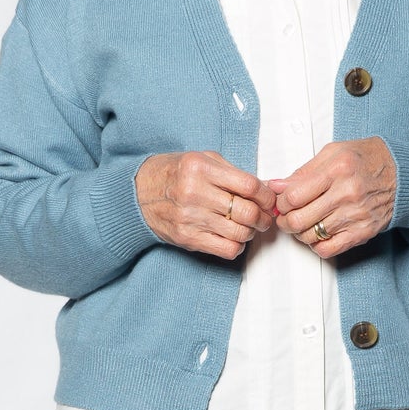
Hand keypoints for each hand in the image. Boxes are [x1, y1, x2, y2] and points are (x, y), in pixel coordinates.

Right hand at [135, 150, 276, 259]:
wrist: (138, 193)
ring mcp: (190, 217)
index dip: (267, 196)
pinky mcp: (187, 237)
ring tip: (248, 227)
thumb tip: (266, 190)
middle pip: (247, 212)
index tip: (269, 201)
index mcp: (201, 168)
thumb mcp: (202, 160)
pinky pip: (226, 249)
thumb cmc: (174, 174)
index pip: (249, 186)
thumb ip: (233, 173)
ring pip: (239, 233)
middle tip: (264, 218)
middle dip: (263, 218)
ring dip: (251, 232)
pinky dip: (236, 246)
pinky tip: (233, 237)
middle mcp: (195, 192)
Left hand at [268, 137, 396, 257]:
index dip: (281, 202)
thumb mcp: (334, 152)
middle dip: (285, 220)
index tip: (282, 201)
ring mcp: (355, 216)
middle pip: (299, 220)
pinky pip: (328, 250)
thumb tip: (276, 186)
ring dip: (299, 233)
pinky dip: (316, 245)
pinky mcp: (362, 233)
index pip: (294, 196)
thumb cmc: (367, 160)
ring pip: (310, 236)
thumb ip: (303, 171)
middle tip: (286, 216)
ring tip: (303, 223)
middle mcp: (347, 194)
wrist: (402, 175)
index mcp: (337, 170)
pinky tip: (318, 233)